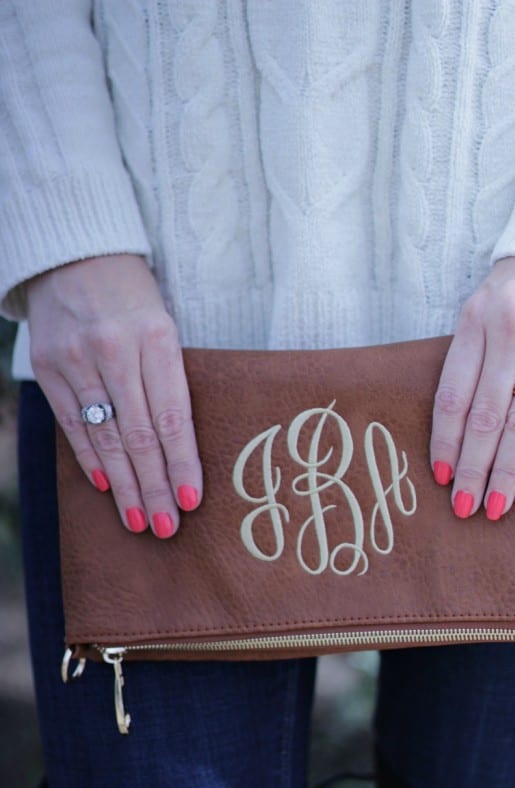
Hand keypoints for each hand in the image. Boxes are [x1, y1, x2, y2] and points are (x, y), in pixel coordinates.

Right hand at [27, 254, 201, 537]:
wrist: (76, 256)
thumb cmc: (135, 299)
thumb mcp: (165, 327)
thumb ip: (171, 382)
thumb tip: (181, 453)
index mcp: (157, 337)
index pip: (172, 416)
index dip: (182, 463)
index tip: (190, 502)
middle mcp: (114, 349)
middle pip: (139, 435)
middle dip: (155, 486)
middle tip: (166, 527)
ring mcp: (76, 359)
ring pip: (104, 437)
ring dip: (124, 485)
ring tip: (139, 520)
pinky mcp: (47, 366)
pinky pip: (72, 424)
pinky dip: (91, 459)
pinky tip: (107, 487)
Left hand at [430, 257, 514, 519]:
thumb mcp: (480, 316)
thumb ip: (469, 366)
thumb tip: (455, 439)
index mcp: (476, 321)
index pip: (455, 394)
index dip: (446, 441)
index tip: (441, 479)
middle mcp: (514, 326)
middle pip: (488, 413)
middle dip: (475, 467)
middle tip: (466, 508)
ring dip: (510, 465)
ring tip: (497, 502)